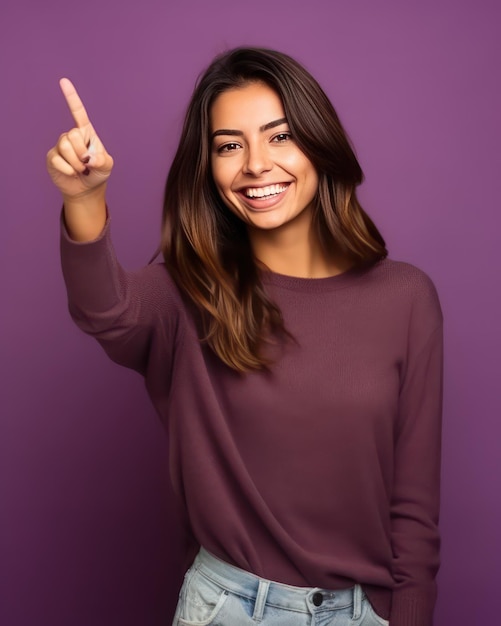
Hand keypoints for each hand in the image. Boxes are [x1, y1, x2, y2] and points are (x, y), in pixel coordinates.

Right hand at [46, 78, 113, 198]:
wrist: (86, 189)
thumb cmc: (98, 173)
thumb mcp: (107, 166)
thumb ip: (102, 160)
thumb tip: (89, 158)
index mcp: (87, 133)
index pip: (78, 113)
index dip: (71, 97)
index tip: (63, 81)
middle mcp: (72, 136)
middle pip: (72, 135)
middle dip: (81, 152)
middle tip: (87, 164)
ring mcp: (60, 146)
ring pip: (64, 146)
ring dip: (76, 162)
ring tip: (80, 169)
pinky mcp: (52, 157)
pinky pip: (58, 160)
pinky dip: (68, 170)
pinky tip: (72, 173)